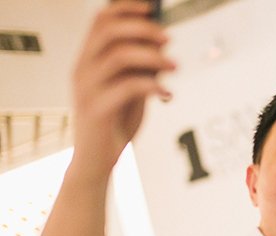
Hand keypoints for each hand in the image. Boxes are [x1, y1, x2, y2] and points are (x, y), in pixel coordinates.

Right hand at [72, 2, 174, 172]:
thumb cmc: (115, 124)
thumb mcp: (131, 90)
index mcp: (88, 60)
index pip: (100, 20)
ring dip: (153, 57)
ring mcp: (87, 89)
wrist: (97, 161)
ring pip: (119, 56)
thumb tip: (163, 45)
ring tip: (175, 67)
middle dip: (144, 29)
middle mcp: (82, 69)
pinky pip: (128, 86)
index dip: (126, 8)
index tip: (152, 8)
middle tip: (169, 40)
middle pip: (108, 31)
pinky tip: (167, 95)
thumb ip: (141, 68)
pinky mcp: (97, 110)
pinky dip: (153, 86)